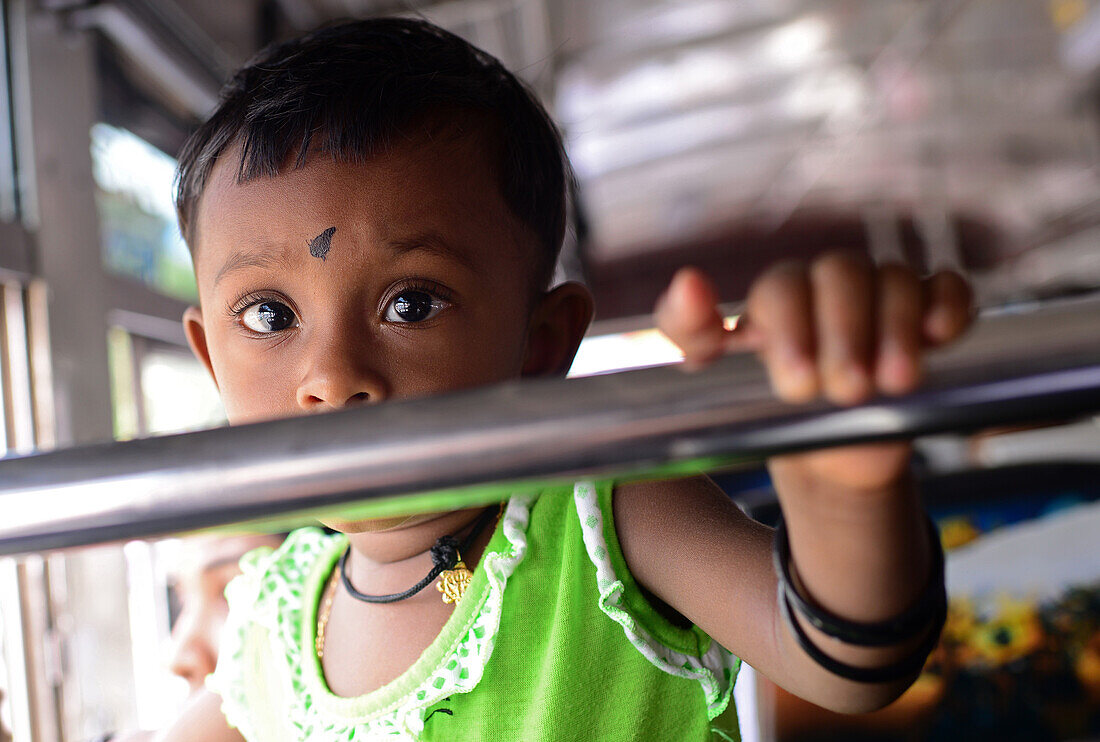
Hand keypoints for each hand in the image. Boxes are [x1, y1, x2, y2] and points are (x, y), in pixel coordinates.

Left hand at [655, 251, 973, 492]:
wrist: (832, 460)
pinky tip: (940, 336)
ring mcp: (880, 296)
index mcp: (777, 302)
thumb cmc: (773, 414)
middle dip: (844, 333)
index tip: (796, 383)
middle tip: (843, 389)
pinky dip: (946, 304)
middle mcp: (828, 287)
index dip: (790, 327)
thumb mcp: (717, 381)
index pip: (781, 289)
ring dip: (895, 328)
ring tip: (891, 383)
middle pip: (840, 275)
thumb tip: (689, 282)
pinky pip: (946, 287)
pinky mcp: (927, 313)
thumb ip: (692, 332)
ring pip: (893, 278)